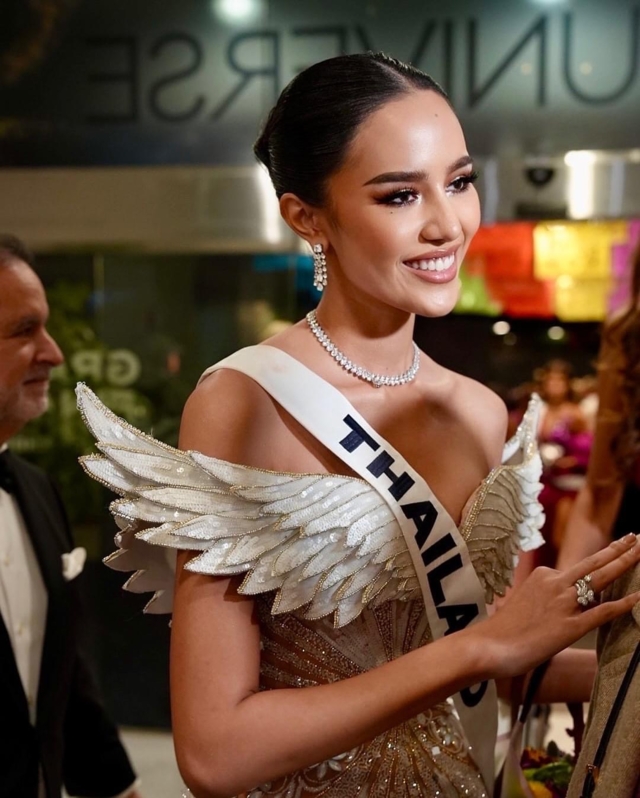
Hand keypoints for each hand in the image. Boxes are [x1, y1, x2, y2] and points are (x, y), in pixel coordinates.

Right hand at [475, 533, 639, 678]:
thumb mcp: (522, 602)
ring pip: (601, 579)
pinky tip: (639, 596)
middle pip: (593, 563)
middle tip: (637, 537)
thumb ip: (542, 598)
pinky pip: (603, 612)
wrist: (488, 645)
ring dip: (625, 563)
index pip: (577, 570)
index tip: (614, 548)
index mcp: (542, 575)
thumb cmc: (502, 630)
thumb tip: (554, 605)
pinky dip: (624, 603)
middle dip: (619, 549)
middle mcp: (554, 583)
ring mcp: (563, 603)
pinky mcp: (570, 627)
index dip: (598, 562)